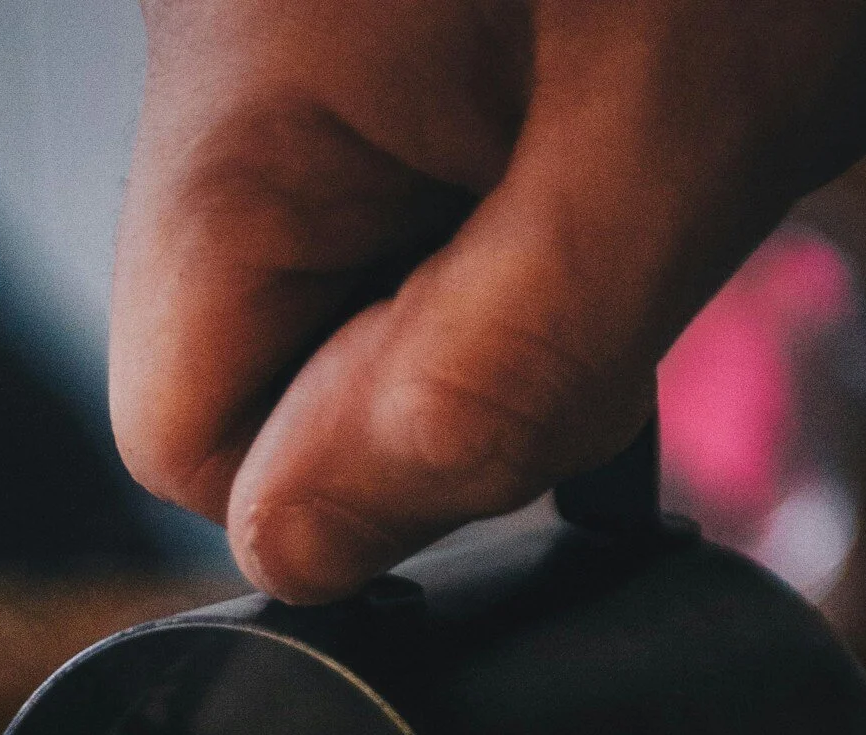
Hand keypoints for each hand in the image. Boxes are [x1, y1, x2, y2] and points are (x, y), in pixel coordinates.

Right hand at [110, 0, 865, 600]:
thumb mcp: (679, 148)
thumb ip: (492, 380)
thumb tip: (303, 551)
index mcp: (247, 89)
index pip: (186, 438)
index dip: (360, 486)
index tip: (524, 407)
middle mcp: (227, 51)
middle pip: (263, 360)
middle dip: (439, 374)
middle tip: (613, 255)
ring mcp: (297, 28)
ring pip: (348, 281)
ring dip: (498, 293)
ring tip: (634, 162)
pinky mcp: (381, 20)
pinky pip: (403, 184)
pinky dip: (516, 214)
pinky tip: (619, 155)